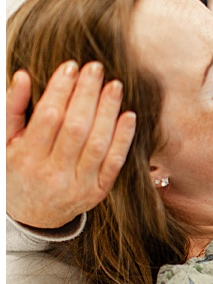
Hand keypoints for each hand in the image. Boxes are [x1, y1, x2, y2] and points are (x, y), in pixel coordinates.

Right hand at [6, 61, 135, 228]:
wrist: (30, 217)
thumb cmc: (16, 171)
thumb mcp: (4, 143)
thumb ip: (12, 109)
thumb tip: (22, 75)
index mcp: (26, 159)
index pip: (48, 117)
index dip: (61, 89)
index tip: (71, 66)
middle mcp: (53, 174)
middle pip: (76, 127)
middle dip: (87, 94)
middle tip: (96, 68)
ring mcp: (78, 185)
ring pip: (98, 143)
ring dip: (108, 111)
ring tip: (114, 85)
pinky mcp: (98, 192)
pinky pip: (114, 162)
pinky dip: (124, 138)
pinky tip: (128, 115)